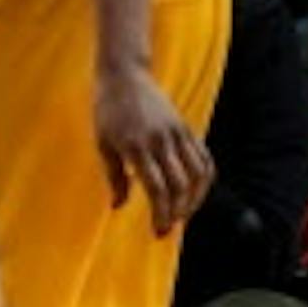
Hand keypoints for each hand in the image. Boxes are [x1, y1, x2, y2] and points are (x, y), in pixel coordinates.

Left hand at [96, 67, 213, 235]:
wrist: (124, 75)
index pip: (156, 188)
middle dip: (177, 212)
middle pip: (180, 185)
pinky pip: (204, 158)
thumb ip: (114, 176)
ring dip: (194, 199)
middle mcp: (160, 140)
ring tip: (183, 213)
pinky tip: (196, 192)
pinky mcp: (186, 128)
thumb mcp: (103, 143)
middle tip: (167, 227)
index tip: (158, 231)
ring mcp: (177, 133)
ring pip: (198, 174)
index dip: (161, 213)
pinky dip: (205, 179)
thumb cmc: (107, 110)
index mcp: (135, 146)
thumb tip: (118, 206)